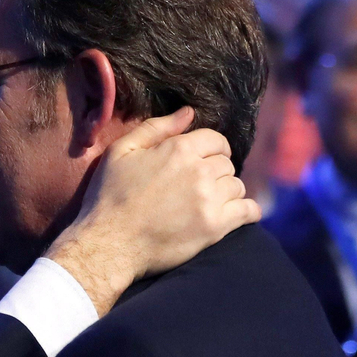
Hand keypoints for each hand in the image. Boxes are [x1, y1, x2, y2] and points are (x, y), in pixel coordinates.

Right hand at [46, 107, 260, 314]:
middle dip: (216, 171)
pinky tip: (236, 214)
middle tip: (198, 185)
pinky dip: (247, 211)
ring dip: (226, 192)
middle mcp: (200, 171)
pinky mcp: (215, 227)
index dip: (210, 149)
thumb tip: (189, 112)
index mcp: (179, 149)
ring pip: (237, 187)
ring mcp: (210, 200)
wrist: (108, 243)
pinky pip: (248, 212)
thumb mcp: (121, 151)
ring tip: (208, 202)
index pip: (216, 140)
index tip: (203, 160)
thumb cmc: (109, 196)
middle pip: (227, 164)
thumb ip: (156, 128)